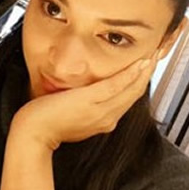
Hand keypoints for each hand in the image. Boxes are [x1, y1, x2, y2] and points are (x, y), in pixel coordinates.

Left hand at [10, 53, 158, 150]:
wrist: (34, 133)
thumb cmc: (49, 123)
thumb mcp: (75, 116)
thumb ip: (87, 107)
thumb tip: (91, 96)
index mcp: (104, 120)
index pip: (128, 99)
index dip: (139, 83)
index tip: (145, 69)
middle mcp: (107, 118)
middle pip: (134, 94)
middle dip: (147, 75)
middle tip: (155, 57)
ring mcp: (100, 111)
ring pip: (130, 89)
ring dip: (143, 72)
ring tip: (152, 56)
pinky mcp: (90, 101)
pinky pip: (115, 86)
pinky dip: (129, 74)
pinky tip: (138, 64)